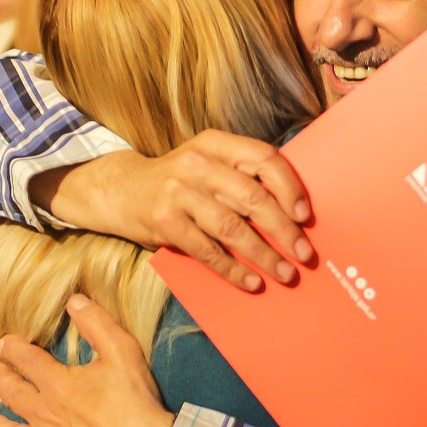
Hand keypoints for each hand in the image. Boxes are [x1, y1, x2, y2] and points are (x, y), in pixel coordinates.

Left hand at [0, 294, 173, 426]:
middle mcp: (44, 414)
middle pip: (13, 395)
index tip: (4, 343)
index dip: (13, 349)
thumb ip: (96, 323)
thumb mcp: (121, 350)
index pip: (25, 360)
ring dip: (2, 424)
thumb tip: (73, 301)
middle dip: (3, 380)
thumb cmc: (134, 399)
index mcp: (56, 384)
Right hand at [38, 131, 312, 291]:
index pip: (263, 158)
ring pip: (232, 228)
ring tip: (284, 273)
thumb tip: (292, 212)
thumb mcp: (206, 162)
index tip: (305, 215)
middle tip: (304, 253)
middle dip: (283, 230)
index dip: (289, 186)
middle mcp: (197, 163)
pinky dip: (232, 269)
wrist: (121, 189)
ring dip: (263, 255)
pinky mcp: (164, 221)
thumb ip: (241, 176)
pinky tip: (250, 281)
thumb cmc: (178, 180)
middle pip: (252, 198)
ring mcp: (178, 192)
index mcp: (215, 144)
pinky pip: (206, 250)